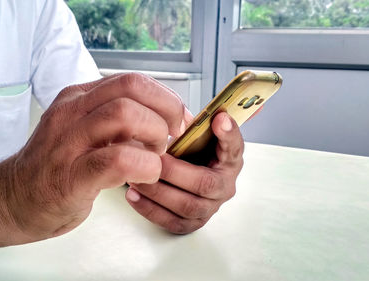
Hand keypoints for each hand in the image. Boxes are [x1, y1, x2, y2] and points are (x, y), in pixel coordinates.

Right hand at [0, 73, 190, 240]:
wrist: (12, 199)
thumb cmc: (57, 167)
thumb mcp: (83, 129)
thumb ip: (115, 119)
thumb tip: (165, 118)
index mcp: (78, 98)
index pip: (132, 80)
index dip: (165, 98)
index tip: (178, 120)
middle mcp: (71, 112)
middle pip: (132, 89)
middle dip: (166, 111)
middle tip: (172, 138)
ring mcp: (67, 142)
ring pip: (125, 115)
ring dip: (155, 136)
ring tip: (155, 157)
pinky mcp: (70, 176)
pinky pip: (118, 159)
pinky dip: (144, 166)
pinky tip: (145, 176)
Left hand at [125, 112, 243, 233]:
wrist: (181, 175)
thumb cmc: (189, 153)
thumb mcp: (196, 136)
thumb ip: (201, 126)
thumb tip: (217, 116)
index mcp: (230, 160)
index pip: (235, 147)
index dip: (229, 134)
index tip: (219, 119)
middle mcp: (225, 187)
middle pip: (204, 184)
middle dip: (174, 172)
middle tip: (151, 160)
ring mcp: (210, 208)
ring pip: (187, 206)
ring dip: (158, 192)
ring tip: (136, 179)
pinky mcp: (193, 223)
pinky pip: (173, 222)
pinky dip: (150, 210)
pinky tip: (133, 196)